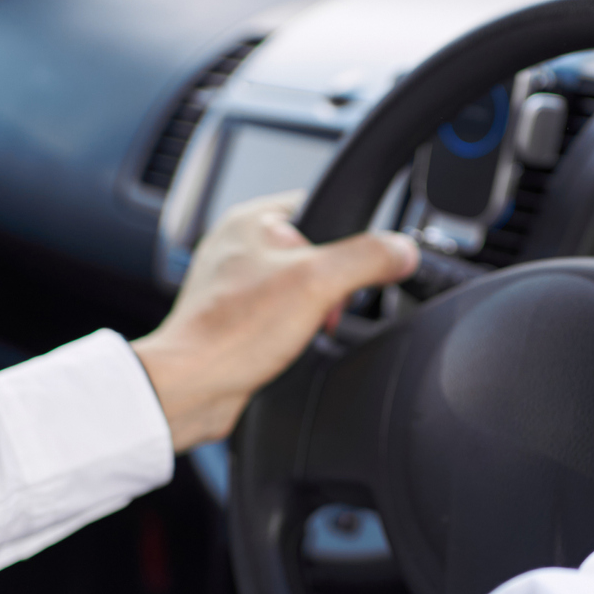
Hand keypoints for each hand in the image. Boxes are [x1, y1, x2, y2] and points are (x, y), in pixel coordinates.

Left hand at [132, 192, 418, 451]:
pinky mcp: (234, 321)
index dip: (347, 235)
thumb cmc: (232, 333)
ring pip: (300, 288)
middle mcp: (237, 248)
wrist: (191, 389)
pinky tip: (289, 347)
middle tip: (326, 306)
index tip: (359, 263)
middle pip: (315, 252)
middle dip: (332, 285)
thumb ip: (366, 258)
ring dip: (314, 311)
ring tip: (305, 328)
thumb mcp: (317, 282)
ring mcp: (233, 286)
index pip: (319, 204)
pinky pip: (281, 318)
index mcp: (250, 220)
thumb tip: (402, 250)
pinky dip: (294, 332)